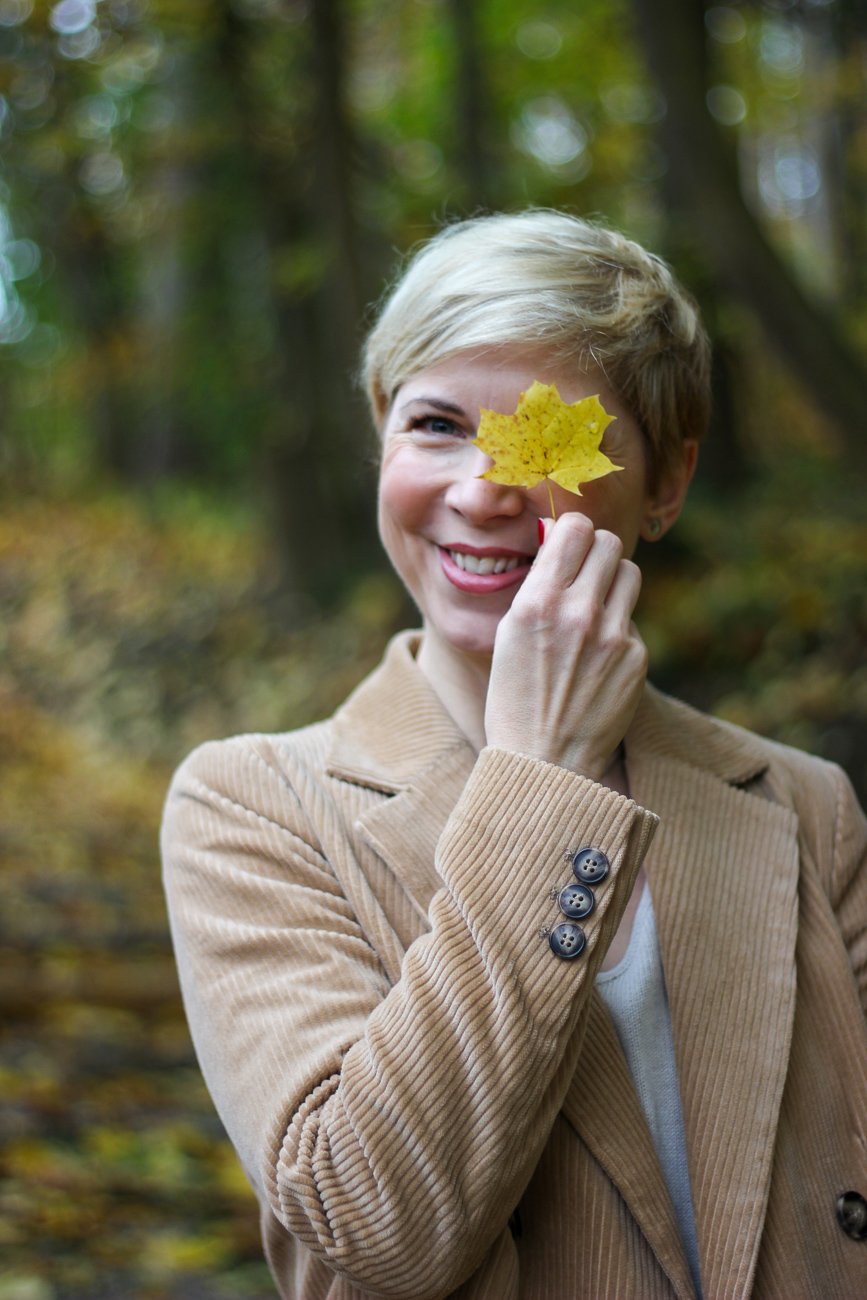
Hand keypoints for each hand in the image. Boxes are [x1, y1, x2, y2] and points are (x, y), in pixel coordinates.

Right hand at [484, 514, 647, 779]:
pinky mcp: (635, 658)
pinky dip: (617, 628)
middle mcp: (577, 613)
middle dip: (595, 551)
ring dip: (612, 582)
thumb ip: (537, 587)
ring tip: (594, 608)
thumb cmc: (515, 697)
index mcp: (537, 604)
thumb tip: (560, 542)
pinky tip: (598, 658)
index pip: (574, 529)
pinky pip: (631, 619)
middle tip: (585, 572)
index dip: (573, 532)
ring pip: (629, 572)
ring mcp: (612, 636)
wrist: (543, 761)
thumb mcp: (508, 635)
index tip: (569, 545)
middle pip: (608, 543)